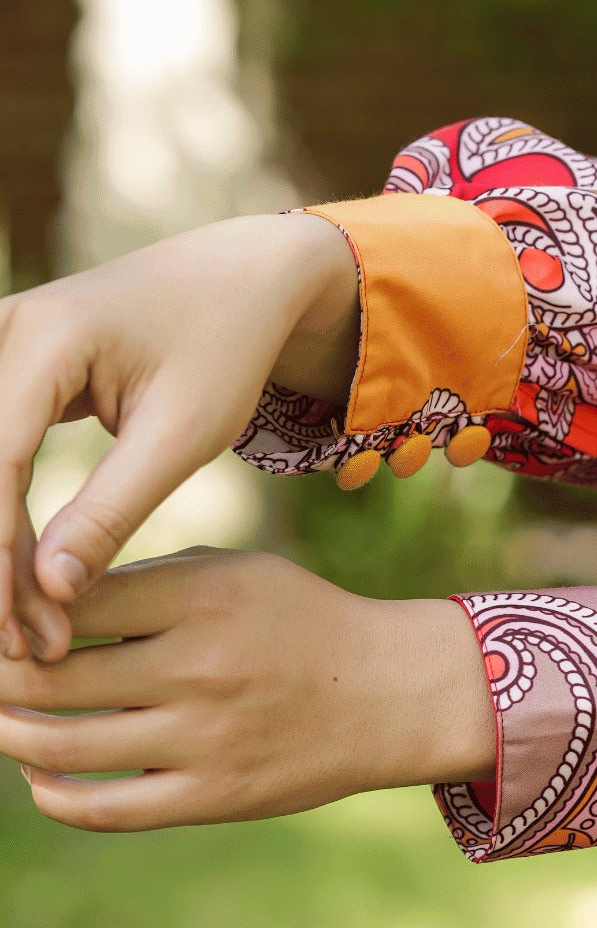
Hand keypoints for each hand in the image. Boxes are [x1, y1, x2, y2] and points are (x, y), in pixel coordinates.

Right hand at [0, 210, 359, 660]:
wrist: (241, 279)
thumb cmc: (225, 349)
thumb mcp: (181, 435)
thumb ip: (111, 510)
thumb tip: (47, 591)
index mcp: (43, 339)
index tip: (21, 634)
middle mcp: (1, 331)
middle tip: (24, 647)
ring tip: (24, 630)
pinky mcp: (6, 370)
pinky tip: (18, 584)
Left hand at [0, 549, 495, 831]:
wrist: (388, 694)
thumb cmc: (298, 621)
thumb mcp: (232, 573)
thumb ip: (142, 582)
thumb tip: (34, 608)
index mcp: (198, 598)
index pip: (64, 602)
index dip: (9, 613)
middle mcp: (197, 668)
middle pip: (48, 677)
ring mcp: (204, 740)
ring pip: (60, 746)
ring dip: (7, 733)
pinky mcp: (214, 798)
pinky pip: (105, 809)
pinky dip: (53, 795)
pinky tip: (38, 777)